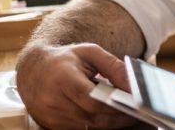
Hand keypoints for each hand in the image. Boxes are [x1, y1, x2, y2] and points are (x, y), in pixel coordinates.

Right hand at [15, 43, 136, 128]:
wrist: (34, 69)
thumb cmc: (65, 59)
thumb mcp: (90, 52)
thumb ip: (113, 66)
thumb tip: (133, 85)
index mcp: (63, 79)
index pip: (93, 100)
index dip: (116, 104)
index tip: (137, 103)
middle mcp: (54, 101)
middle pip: (93, 117)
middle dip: (120, 116)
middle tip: (141, 112)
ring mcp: (51, 117)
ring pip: (89, 126)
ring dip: (112, 123)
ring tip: (131, 114)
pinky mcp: (52, 126)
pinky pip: (82, 129)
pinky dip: (99, 124)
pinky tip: (113, 117)